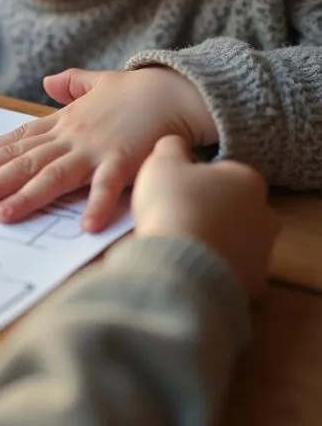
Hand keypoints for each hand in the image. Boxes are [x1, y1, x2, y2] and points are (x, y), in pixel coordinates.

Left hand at [0, 67, 218, 231]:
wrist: (178, 88)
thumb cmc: (139, 91)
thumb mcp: (98, 83)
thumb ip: (72, 84)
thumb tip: (48, 80)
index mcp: (63, 124)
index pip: (16, 141)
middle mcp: (71, 137)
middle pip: (20, 161)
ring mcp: (95, 149)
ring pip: (51, 175)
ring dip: (24, 196)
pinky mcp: (126, 160)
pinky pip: (110, 187)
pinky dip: (98, 205)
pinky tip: (85, 227)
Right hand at [133, 135, 278, 298]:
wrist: (181, 265)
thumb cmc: (173, 205)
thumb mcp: (161, 162)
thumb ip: (172, 147)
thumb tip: (176, 144)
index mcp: (246, 179)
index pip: (221, 171)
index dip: (194, 178)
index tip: (173, 187)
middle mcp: (264, 213)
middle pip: (231, 204)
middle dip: (207, 207)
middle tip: (174, 212)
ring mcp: (262, 250)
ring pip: (231, 236)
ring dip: (209, 236)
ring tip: (176, 239)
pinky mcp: (252, 281)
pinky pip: (227, 266)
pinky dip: (210, 263)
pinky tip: (185, 261)